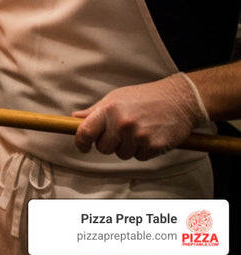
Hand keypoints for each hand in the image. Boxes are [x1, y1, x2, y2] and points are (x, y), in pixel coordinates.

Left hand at [72, 73, 209, 159]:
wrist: (179, 99)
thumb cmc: (145, 97)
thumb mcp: (116, 98)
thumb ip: (95, 111)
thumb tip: (75, 118)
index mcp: (109, 110)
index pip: (85, 132)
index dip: (81, 142)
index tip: (83, 146)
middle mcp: (122, 123)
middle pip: (103, 148)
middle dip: (109, 143)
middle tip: (120, 132)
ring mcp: (138, 136)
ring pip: (121, 154)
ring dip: (127, 147)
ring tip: (137, 131)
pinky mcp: (154, 146)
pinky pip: (139, 157)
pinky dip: (143, 150)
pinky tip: (149, 136)